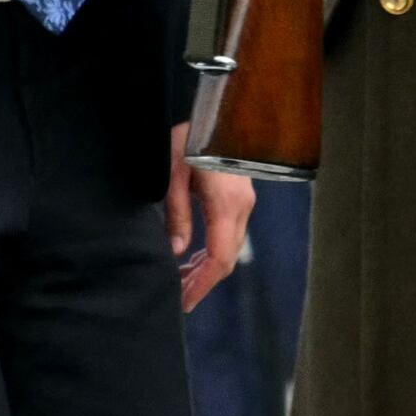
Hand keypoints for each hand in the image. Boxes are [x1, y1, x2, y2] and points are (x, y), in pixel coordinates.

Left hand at [168, 126, 254, 311]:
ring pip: (228, 248)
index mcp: (227, 203)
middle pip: (226, 258)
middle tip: (177, 300)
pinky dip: (209, 252)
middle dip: (202, 282)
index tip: (182, 301)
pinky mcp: (238, 199)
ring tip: (178, 283)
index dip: (201, 284)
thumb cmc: (188, 140)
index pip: (219, 257)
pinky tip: (189, 261)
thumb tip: (177, 251)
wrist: (214, 114)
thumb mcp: (172, 175)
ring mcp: (243, 203)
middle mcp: (242, 206)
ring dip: (204, 269)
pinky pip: (227, 235)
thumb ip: (177, 213)